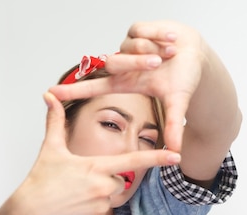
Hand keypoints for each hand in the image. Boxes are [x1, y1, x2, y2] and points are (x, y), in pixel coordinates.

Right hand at [6, 92, 179, 214]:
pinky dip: (90, 214)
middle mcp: (102, 187)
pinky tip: (72, 211)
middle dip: (104, 181)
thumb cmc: (39, 180)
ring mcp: (100, 207)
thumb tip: (48, 96)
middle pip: (118, 181)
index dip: (157, 157)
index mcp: (96, 166)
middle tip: (79, 183)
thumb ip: (55, 122)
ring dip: (97, 198)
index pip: (133, 160)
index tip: (176, 155)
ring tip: (73, 197)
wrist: (28, 212)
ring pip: (109, 199)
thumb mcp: (50, 149)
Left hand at [49, 21, 206, 153]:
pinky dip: (158, 35)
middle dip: (139, 61)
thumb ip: (175, 125)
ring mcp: (127, 47)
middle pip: (114, 62)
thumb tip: (177, 151)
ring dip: (153, 48)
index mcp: (126, 83)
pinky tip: (170, 40)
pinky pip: (141, 31)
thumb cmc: (182, 77)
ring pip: (130, 46)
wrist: (196, 54)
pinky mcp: (136, 31)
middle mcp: (122, 65)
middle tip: (159, 63)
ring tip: (169, 53)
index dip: (73, 90)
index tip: (51, 94)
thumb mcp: (178, 102)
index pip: (93, 87)